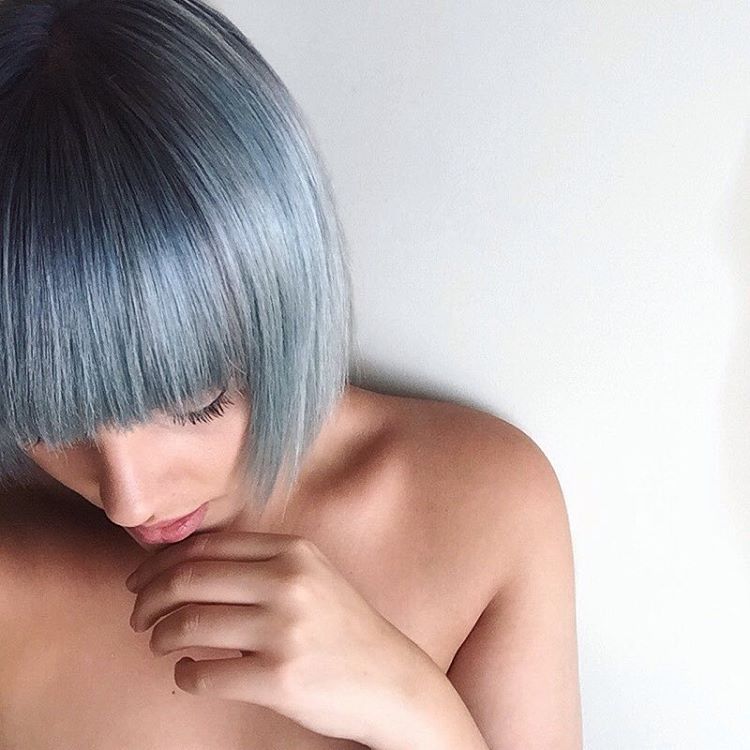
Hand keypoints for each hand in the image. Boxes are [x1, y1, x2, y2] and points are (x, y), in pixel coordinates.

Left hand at [125, 531, 426, 744]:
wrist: (389, 678)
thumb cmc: (340, 626)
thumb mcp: (311, 574)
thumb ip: (259, 562)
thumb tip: (181, 565)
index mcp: (292, 550)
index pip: (205, 546)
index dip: (159, 563)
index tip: (141, 581)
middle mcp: (288, 582)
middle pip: (188, 579)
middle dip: (148, 599)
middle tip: (138, 616)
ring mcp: (285, 630)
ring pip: (188, 625)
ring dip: (159, 636)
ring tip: (160, 643)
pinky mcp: (279, 678)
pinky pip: (203, 675)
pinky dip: (183, 674)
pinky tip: (188, 673)